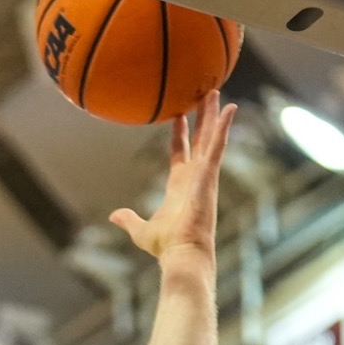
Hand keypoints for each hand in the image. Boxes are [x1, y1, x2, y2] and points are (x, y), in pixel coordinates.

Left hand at [109, 91, 235, 263]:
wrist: (181, 254)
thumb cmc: (166, 247)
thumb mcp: (141, 230)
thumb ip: (129, 220)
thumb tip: (114, 216)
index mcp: (180, 186)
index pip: (180, 153)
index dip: (180, 134)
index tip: (178, 115)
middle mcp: (195, 178)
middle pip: (200, 140)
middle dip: (202, 118)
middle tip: (205, 94)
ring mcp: (204, 175)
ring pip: (210, 138)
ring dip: (213, 115)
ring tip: (215, 90)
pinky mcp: (210, 176)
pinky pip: (217, 147)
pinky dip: (223, 127)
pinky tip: (229, 108)